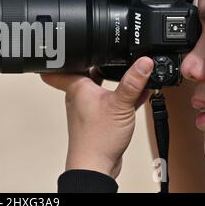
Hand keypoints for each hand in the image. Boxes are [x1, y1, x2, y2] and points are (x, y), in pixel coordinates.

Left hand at [42, 58, 152, 178]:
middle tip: (110, 52)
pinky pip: (110, 100)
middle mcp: (79, 94)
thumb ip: (133, 82)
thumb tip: (144, 62)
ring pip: (100, 85)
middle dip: (99, 62)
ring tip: (131, 72)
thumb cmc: (96, 138)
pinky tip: (138, 93)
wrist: (95, 164)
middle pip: (86, 71)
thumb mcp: (120, 104)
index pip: (60, 65)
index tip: (65, 40)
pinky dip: (122, 95)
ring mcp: (88, 106)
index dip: (61, 52)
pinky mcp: (98, 118)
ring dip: (114, 79)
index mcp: (77, 86)